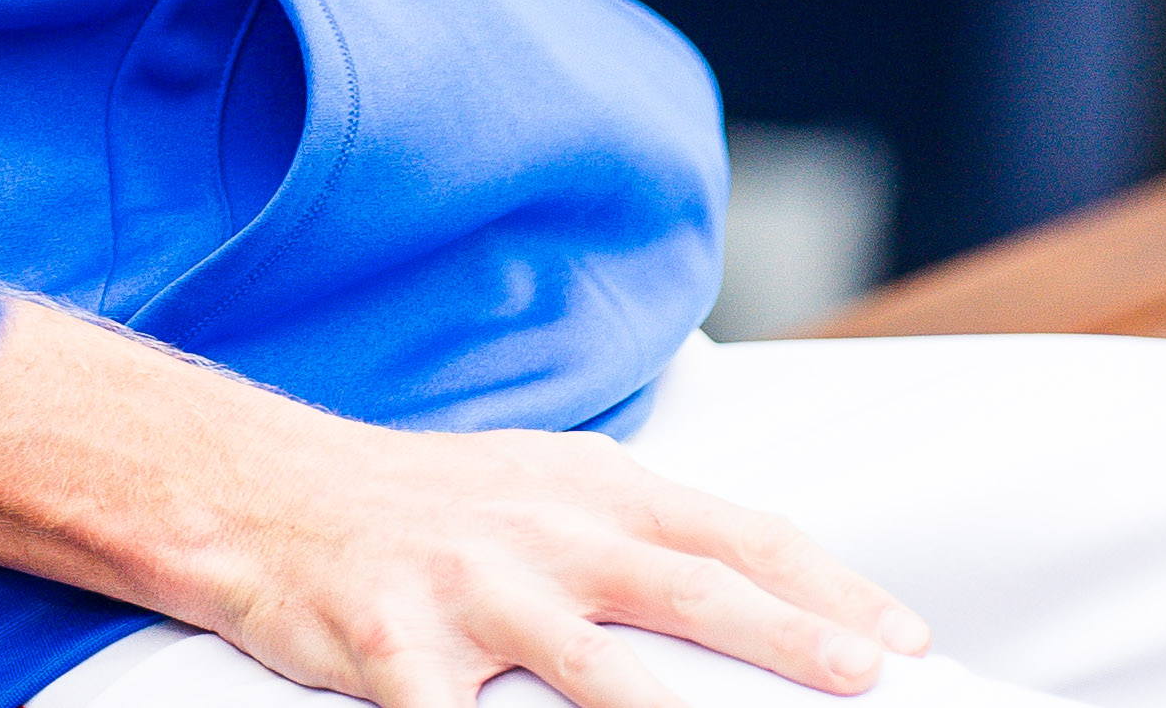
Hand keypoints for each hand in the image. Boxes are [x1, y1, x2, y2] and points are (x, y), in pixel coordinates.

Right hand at [198, 418, 926, 707]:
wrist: (264, 494)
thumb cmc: (420, 505)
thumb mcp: (540, 486)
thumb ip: (635, 533)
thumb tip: (751, 589)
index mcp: (589, 489)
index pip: (736, 532)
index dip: (826, 585)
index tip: (901, 637)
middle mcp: (540, 534)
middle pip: (690, 590)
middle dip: (790, 637)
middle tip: (867, 678)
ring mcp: (472, 593)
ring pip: (594, 670)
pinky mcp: (400, 653)